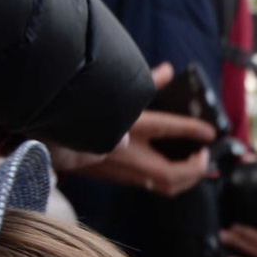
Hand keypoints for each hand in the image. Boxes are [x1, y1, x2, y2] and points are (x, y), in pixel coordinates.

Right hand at [48, 64, 215, 196]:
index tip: (210, 132)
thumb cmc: (82, 109)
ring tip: (196, 167)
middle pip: (173, 174)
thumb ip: (145, 81)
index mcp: (128, 126)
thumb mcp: (115, 91)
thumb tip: (166, 70)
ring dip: (185, 180)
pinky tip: (174, 171)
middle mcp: (128, 153)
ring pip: (164, 186)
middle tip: (203, 156)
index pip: (169, 128)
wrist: (46, 138)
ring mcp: (123, 170)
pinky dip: (169, 181)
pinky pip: (152, 186)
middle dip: (195, 169)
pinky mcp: (116, 179)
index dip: (193, 129)